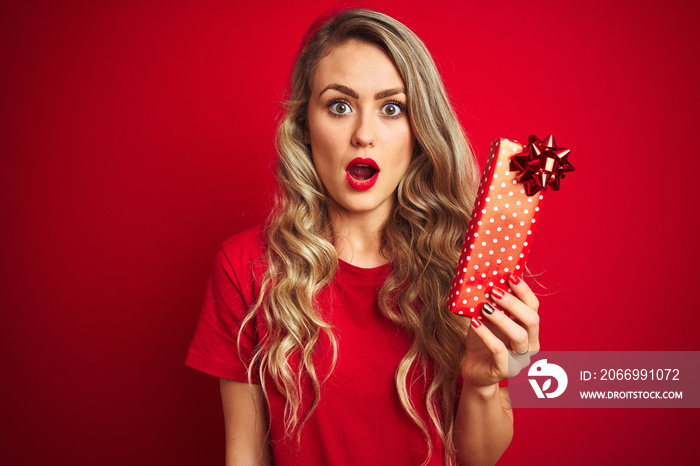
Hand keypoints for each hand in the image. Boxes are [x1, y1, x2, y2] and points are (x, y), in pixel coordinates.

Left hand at [461, 274, 539, 388]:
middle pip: (532, 320)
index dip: (524, 291)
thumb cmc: (483, 342)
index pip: (534, 307)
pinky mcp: (505, 370)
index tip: (510, 277)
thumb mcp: (488, 320)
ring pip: (519, 336)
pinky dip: (487, 335)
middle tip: (494, 291)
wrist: (474, 370)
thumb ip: (493, 304)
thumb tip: (487, 278)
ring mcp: (519, 359)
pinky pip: (499, 351)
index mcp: (529, 329)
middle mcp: (530, 344)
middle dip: (514, 303)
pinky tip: (474, 323)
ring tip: (484, 307)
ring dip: (501, 319)